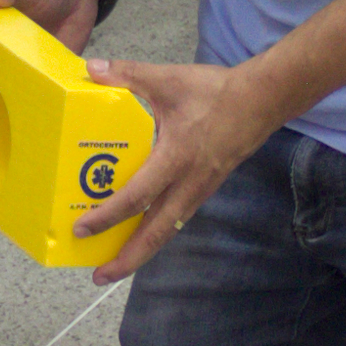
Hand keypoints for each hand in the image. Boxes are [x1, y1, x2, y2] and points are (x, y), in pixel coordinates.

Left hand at [75, 53, 271, 280]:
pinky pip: (176, 219)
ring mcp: (199, 190)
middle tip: (98, 276)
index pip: (137, 197)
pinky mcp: (204, 189)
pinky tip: (138, 236)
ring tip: (113, 266)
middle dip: (126, 260)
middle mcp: (188, 184)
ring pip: (166, 231)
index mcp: (176, 159)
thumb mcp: (168, 79)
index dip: (108, 216)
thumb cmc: (216, 92)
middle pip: (155, 235)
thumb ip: (128, 74)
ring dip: (140, 251)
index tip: (82, 228)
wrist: (263, 100)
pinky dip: (155, 233)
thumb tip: (91, 69)